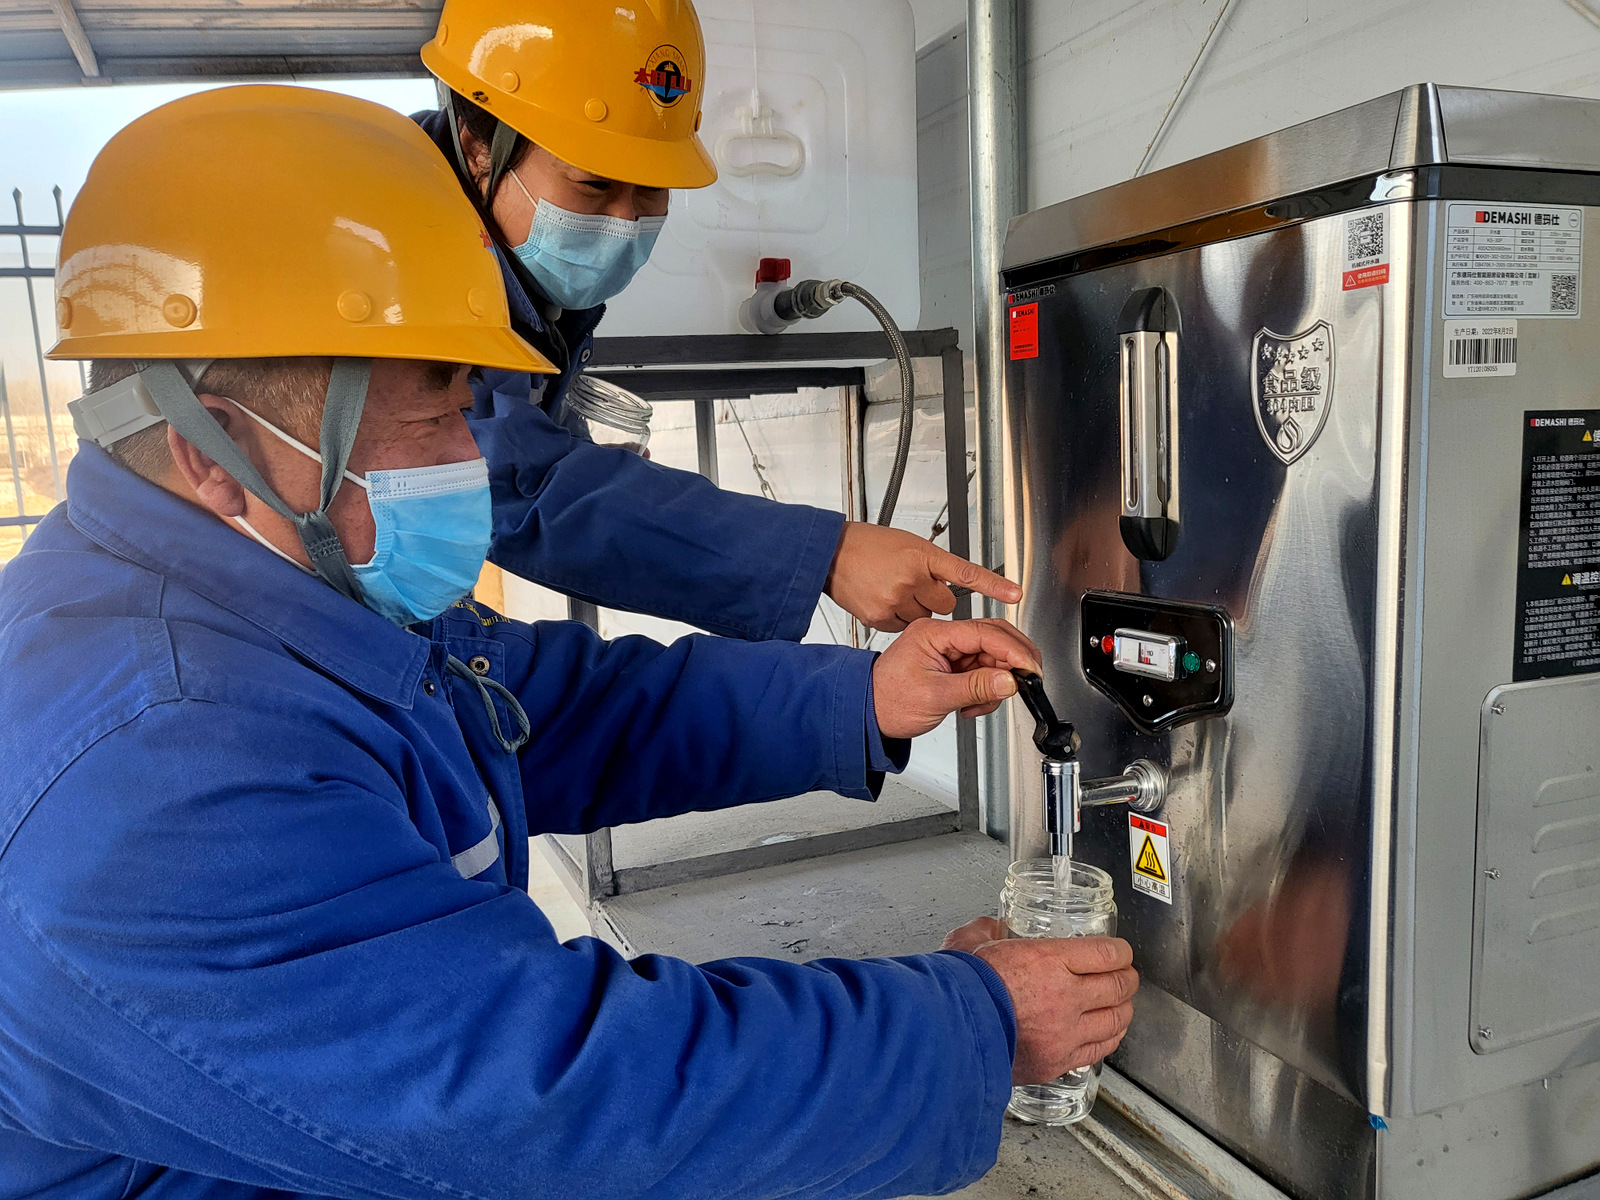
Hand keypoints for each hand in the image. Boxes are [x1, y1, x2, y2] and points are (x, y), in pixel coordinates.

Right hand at [826, 522, 1020, 631]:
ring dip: (916, 607)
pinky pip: (903, 626)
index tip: (1015, 594)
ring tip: (894, 589)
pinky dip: (897, 617)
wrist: (830, 554)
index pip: (965, 573)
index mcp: (921, 557)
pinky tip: (884, 600)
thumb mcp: (908, 543)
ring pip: (926, 617)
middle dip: (934, 597)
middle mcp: (911, 580)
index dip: (993, 584)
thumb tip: (948, 586)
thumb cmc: (868, 545)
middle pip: (945, 604)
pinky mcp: (881, 618)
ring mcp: (895, 601)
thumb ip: (931, 565)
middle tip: (912, 582)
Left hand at [871, 618, 1039, 738]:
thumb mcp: (936, 697)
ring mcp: (947, 651)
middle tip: (1027, 680)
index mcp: (934, 633)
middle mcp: (942, 636)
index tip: (1031, 668)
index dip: (1014, 650)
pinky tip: (972, 704)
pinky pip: (982, 672)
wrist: (868, 713)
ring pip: (991, 658)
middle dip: (1013, 661)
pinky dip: (986, 690)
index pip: (985, 633)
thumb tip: (1009, 680)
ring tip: (981, 703)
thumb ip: (976, 687)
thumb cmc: (887, 701)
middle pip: (994, 638)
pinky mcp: (951, 665)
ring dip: (997, 682)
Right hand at [942, 919, 1138, 1084]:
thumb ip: (986, 930)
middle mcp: (1065, 996)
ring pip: (1115, 1019)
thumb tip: (993, 927)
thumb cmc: (958, 990)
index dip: (1120, 952)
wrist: (948, 1033)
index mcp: (1048, 960)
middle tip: (1126, 976)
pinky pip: (1100, 1049)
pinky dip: (1110, 1038)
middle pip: (1118, 985)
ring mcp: (1065, 1032)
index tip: (1121, 952)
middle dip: (1127, 979)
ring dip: (1123, 1009)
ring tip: (1121, 1004)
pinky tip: (1109, 1032)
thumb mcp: (969, 943)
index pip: (1106, 953)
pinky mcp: (1058, 1061)